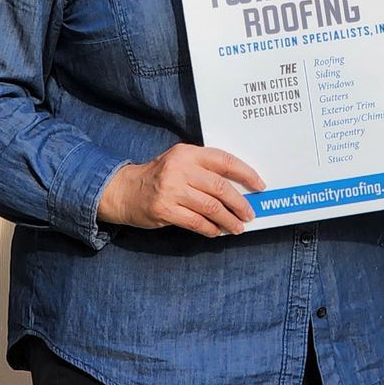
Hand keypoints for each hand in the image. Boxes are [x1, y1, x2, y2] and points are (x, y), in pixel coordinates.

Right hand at [97, 145, 264, 237]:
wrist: (124, 190)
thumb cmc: (159, 176)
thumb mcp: (180, 162)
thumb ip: (204, 170)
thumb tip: (239, 188)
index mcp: (188, 153)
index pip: (224, 161)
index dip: (245, 173)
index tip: (259, 185)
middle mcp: (180, 169)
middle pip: (220, 187)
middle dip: (239, 203)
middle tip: (249, 214)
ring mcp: (171, 189)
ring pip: (210, 207)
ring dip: (227, 220)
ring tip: (237, 227)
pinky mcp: (163, 209)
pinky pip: (195, 222)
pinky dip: (209, 229)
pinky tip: (217, 232)